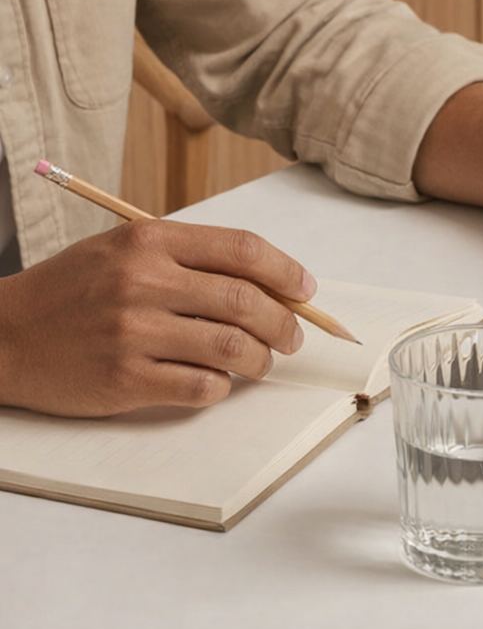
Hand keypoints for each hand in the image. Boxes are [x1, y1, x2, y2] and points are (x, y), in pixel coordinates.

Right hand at [0, 220, 314, 416]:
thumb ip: (192, 260)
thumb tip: (269, 285)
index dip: (285, 271)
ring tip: (262, 361)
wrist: (4, 334)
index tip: (305, 290)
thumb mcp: (127, 250)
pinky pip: (201, 387)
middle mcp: (145, 281)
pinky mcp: (126, 379)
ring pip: (232, 347)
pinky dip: (222, 387)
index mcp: (151, 241)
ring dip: (261, 359)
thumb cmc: (74, 289)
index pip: (242, 250)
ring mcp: (134, 332)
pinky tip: (217, 381)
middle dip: (284, 323)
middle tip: (292, 336)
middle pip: (246, 301)